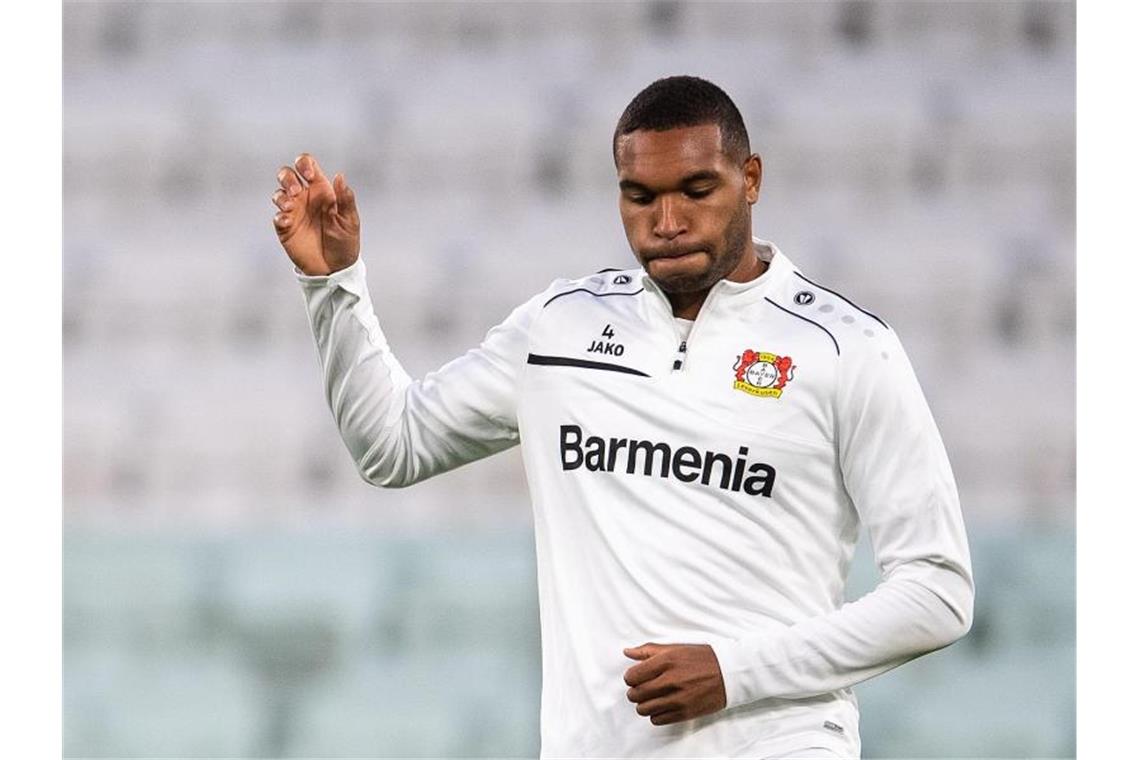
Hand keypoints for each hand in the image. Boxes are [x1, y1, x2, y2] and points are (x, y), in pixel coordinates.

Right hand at [272, 153, 359, 275]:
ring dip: (281, 196)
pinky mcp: (286, 228)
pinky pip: (277, 216)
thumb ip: (345, 199)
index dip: (304, 163)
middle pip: (286, 175)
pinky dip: (280, 216)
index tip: (309, 175)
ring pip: (278, 193)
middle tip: (297, 192)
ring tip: (290, 207)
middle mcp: (305, 198)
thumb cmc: (345, 242)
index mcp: (322, 190)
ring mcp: (294, 212)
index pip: (307, 165)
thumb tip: (339, 176)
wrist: (335, 268)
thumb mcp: (350, 220)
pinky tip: (288, 221)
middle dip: (287, 177)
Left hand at [623, 642, 726, 725]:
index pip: (632, 676)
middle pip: (636, 694)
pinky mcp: (685, 713)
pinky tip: (663, 705)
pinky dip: (656, 714)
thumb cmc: (702, 658)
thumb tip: (628, 652)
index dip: (630, 677)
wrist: (729, 673)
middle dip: (634, 692)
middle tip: (641, 688)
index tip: (635, 677)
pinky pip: (657, 720)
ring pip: (644, 709)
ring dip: (644, 704)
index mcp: (666, 661)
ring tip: (652, 698)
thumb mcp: (676, 648)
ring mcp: (678, 698)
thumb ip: (649, 650)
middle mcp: (670, 680)